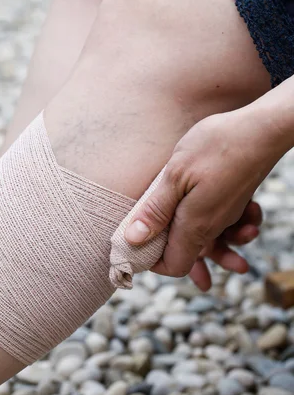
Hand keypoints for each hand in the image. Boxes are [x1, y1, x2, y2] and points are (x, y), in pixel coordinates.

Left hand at [124, 106, 284, 286]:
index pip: (173, 265)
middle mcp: (214, 226)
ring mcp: (227, 214)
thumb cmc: (216, 146)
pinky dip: (203, 211)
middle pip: (189, 253)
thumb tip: (133, 239)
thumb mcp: (176, 175)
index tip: (138, 240)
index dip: (153, 259)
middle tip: (149, 220)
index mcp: (195, 226)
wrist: (261, 129)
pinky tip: (190, 191)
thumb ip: (156, 210)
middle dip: (167, 244)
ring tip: (167, 200)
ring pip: (203, 235)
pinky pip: (220, 221)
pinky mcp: (234, 200)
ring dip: (182, 224)